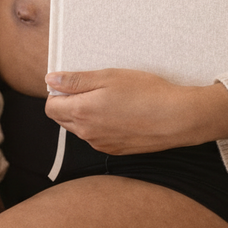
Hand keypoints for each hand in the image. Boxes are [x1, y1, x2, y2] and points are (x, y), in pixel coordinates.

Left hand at [44, 69, 227, 155]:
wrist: (177, 118)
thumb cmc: (146, 93)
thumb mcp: (109, 77)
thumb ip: (76, 80)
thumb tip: (50, 80)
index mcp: (82, 112)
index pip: (51, 107)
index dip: (58, 93)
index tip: (74, 83)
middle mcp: (87, 133)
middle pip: (63, 119)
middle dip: (69, 103)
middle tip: (93, 88)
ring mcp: (101, 144)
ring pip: (80, 129)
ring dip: (85, 115)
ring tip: (110, 100)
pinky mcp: (115, 150)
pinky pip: (97, 137)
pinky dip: (101, 126)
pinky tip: (120, 113)